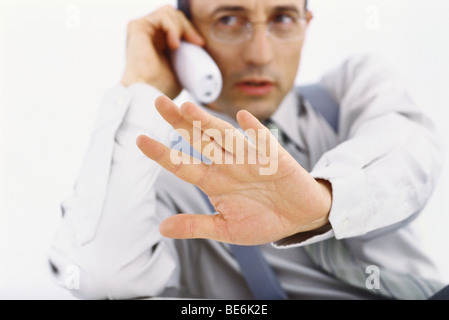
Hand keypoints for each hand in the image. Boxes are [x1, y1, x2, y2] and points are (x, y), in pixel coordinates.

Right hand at [120, 5, 204, 98]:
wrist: (149, 93)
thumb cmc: (162, 88)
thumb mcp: (180, 69)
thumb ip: (185, 57)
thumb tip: (200, 55)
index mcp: (158, 42)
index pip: (177, 24)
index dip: (190, 31)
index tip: (200, 44)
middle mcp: (149, 33)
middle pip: (174, 15)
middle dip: (188, 27)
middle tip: (197, 43)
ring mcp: (143, 29)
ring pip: (169, 12)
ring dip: (181, 27)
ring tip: (180, 47)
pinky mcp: (137, 26)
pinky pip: (163, 15)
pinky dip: (173, 27)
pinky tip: (174, 44)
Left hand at [137, 96, 331, 244]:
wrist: (299, 217)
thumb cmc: (262, 220)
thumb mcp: (226, 229)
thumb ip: (196, 225)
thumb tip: (161, 228)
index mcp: (214, 181)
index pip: (183, 165)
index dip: (163, 154)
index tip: (139, 140)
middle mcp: (228, 165)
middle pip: (200, 140)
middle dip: (180, 122)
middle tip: (158, 101)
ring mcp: (251, 160)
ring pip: (226, 137)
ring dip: (208, 123)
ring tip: (188, 108)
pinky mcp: (275, 159)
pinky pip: (264, 143)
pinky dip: (255, 131)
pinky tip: (244, 118)